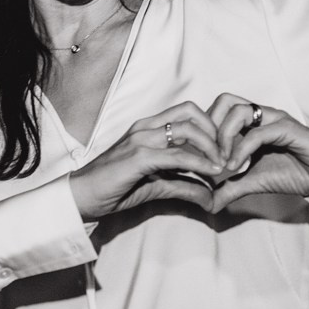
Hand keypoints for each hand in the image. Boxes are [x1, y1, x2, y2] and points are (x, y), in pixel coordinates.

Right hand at [67, 102, 223, 219]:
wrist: (82, 197)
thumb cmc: (114, 188)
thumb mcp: (157, 186)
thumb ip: (184, 186)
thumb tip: (211, 197)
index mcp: (148, 128)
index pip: (187, 112)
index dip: (210, 127)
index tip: (222, 151)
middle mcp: (146, 127)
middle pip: (192, 111)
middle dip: (215, 132)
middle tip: (226, 155)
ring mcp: (141, 139)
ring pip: (188, 129)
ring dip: (212, 147)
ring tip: (222, 167)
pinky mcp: (139, 157)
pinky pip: (177, 156)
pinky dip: (200, 164)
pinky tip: (211, 175)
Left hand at [204, 94, 308, 212]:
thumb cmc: (292, 172)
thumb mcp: (252, 182)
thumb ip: (229, 188)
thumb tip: (207, 202)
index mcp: (251, 122)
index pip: (218, 109)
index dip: (205, 130)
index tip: (200, 156)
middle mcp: (262, 115)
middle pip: (225, 100)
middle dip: (210, 126)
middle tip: (208, 154)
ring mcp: (275, 119)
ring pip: (239, 111)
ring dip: (224, 137)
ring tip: (222, 162)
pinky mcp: (288, 129)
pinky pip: (259, 132)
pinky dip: (242, 149)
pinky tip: (236, 167)